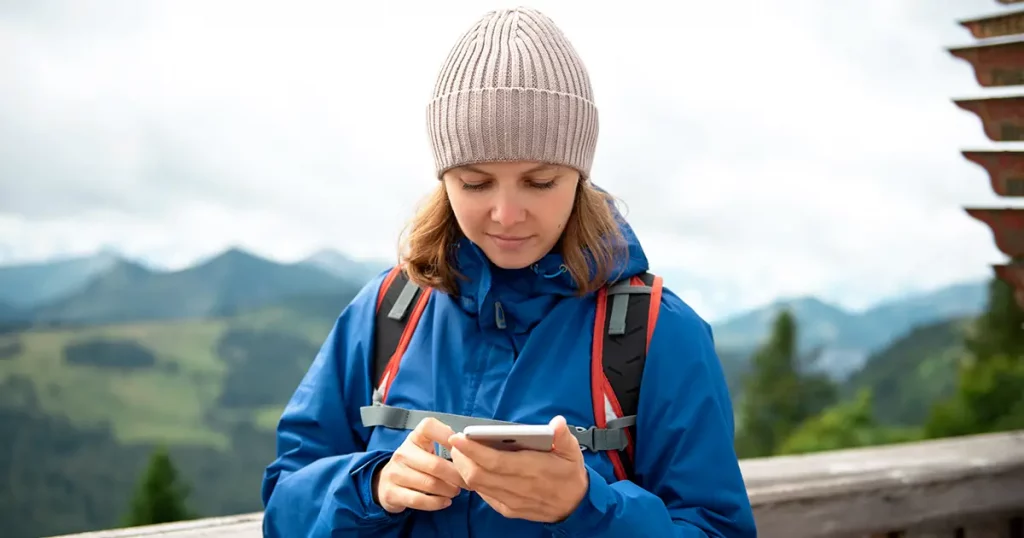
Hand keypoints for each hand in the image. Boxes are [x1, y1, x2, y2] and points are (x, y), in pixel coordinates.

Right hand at [373, 417, 467, 513]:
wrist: (386, 482)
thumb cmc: (415, 463)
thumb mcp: (425, 448)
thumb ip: (445, 444)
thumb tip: (472, 446)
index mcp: (414, 438)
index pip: (428, 427)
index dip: (447, 436)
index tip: (462, 448)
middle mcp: (403, 453)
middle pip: (436, 464)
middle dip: (457, 476)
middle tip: (468, 482)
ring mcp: (395, 473)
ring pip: (430, 484)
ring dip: (449, 490)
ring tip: (457, 491)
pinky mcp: (392, 493)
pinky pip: (419, 500)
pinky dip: (437, 502)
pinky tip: (446, 501)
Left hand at [447, 415, 588, 522]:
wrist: (574, 507)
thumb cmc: (570, 474)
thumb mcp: (572, 452)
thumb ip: (563, 437)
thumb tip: (557, 423)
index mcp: (533, 470)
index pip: (495, 461)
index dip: (473, 450)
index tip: (458, 437)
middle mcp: (519, 488)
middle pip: (478, 475)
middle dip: (461, 458)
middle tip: (455, 442)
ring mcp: (511, 501)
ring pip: (477, 486)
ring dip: (463, 468)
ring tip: (459, 452)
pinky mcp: (507, 509)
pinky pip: (484, 495)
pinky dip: (474, 480)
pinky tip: (472, 467)